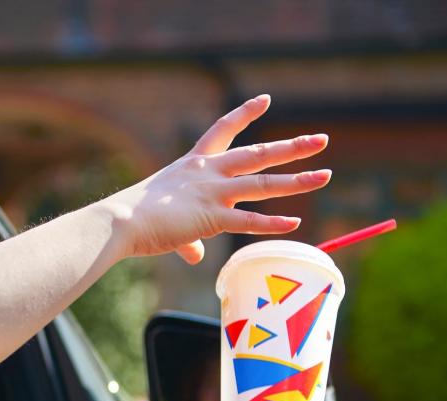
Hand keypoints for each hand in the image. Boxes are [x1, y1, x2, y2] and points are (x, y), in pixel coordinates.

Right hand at [105, 94, 329, 263]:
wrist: (122, 221)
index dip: (245, 114)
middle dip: (291, 147)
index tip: (266, 99)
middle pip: (258, 154)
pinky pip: (249, 220)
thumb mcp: (167, 220)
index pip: (223, 130)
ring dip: (296, 180)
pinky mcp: (211, 218)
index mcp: (194, 164)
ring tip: (324, 176)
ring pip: (262, 184)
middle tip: (320, 140)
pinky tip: (295, 222)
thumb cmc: (136, 218)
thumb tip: (195, 254)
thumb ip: (189, 237)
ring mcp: (212, 194)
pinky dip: (272, 222)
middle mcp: (208, 172)